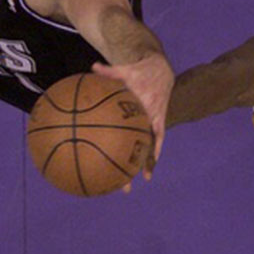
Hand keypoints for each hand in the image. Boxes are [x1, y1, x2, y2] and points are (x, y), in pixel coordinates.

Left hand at [93, 52, 173, 175]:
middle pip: (139, 145)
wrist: (161, 70)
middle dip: (130, 166)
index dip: (123, 140)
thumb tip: (93, 67)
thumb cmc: (137, 70)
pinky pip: (158, 141)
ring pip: (149, 147)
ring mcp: (156, 121)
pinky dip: (153, 154)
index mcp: (140, 103)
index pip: (131, 124)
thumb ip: (108, 71)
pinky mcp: (160, 122)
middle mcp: (150, 116)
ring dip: (142, 165)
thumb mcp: (125, 69)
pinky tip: (145, 171)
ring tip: (131, 184)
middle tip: (122, 186)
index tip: (114, 157)